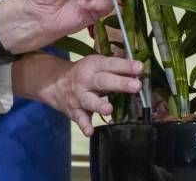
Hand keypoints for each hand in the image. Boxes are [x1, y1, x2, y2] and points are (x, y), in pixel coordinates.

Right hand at [11, 53, 143, 136]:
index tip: (140, 68)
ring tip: (108, 109)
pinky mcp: (75, 111)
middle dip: (120, 84)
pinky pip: (80, 119)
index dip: (126, 66)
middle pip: (104, 81)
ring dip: (99, 105)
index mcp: (94, 65)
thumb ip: (116, 69)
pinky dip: (85, 125)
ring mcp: (80, 96)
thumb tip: (140, 71)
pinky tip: (90, 131)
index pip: (111, 64)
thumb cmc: (84, 73)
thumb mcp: (97, 65)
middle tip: (136, 86)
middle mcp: (86, 80)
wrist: (56, 83)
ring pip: (90, 101)